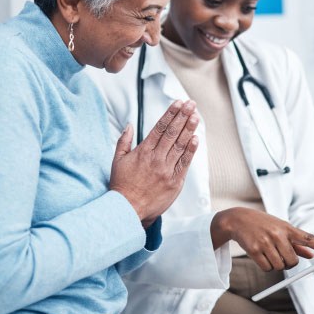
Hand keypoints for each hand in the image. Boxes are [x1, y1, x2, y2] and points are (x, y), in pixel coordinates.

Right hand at [110, 100, 198, 228]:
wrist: (127, 210)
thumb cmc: (121, 186)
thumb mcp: (117, 161)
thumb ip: (124, 142)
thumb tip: (130, 125)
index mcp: (143, 151)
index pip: (159, 128)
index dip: (170, 114)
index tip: (178, 103)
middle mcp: (156, 159)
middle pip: (172, 133)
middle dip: (182, 116)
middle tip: (191, 104)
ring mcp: (166, 170)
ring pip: (180, 146)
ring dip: (189, 129)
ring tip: (196, 116)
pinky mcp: (174, 182)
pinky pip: (184, 164)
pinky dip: (191, 151)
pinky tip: (196, 139)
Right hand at [211, 207, 313, 271]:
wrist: (238, 219)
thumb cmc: (263, 224)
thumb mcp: (280, 228)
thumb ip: (296, 243)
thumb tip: (311, 255)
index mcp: (287, 228)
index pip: (308, 237)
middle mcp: (277, 234)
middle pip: (292, 261)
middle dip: (289, 263)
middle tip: (282, 257)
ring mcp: (265, 242)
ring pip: (279, 266)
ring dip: (276, 265)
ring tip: (269, 253)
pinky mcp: (254, 250)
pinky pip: (267, 268)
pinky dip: (266, 266)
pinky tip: (261, 256)